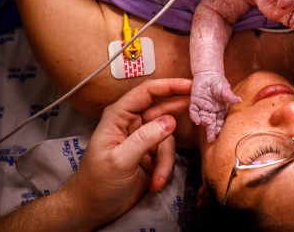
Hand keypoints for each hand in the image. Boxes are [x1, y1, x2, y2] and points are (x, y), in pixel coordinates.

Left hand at [63, 78, 191, 225]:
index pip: (146, 92)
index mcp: (119, 116)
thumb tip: (170, 121)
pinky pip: (167, 155)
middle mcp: (132, 123)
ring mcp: (143, 139)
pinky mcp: (150, 155)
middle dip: (178, 115)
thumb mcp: (119, 160)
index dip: (168, 85)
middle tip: (200, 111)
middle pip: (162, 109)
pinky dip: (164, 169)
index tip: (190, 85)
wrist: (93, 209)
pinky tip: (155, 183)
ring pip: (167, 137)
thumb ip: (144, 139)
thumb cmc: (96, 182)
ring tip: (157, 178)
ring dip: (166, 159)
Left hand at [190, 70, 241, 141]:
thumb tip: (239, 100)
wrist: (208, 74)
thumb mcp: (225, 89)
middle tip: (212, 138)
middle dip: (212, 131)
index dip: (221, 128)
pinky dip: (194, 116)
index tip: (221, 135)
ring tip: (206, 125)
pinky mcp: (194, 103)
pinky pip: (193, 112)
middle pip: (212, 124)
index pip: (221, 122)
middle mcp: (212, 111)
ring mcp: (203, 108)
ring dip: (204, 123)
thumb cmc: (219, 82)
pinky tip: (196, 120)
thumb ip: (230, 96)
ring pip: (203, 119)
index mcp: (221, 110)